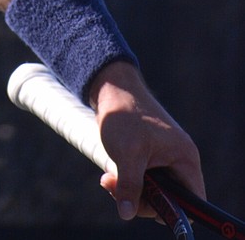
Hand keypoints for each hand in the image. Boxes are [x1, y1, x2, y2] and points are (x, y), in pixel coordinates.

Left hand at [89, 61, 204, 222]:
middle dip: (143, 200)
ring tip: (109, 180)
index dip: (176, 210)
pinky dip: (127, 182)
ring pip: (153, 191)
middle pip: (170, 200)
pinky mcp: (149, 157)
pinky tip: (110, 175)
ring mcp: (164, 159)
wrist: (110, 88)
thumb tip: (127, 213)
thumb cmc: (124, 114)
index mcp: (185, 158)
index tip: (149, 206)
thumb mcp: (127, 153)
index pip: (193, 200)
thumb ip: (130, 185)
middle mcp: (179, 160)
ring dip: (131, 191)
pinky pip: (143, 181)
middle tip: (118, 190)